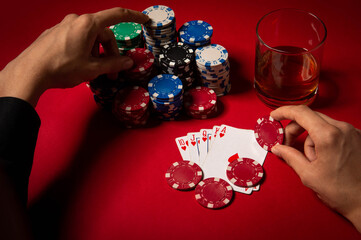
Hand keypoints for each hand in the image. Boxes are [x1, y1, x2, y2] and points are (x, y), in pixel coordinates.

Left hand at [0, 8, 148, 106]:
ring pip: (90, 38)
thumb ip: (113, 64)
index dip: (134, 17)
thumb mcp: (92, 68)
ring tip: (94, 73)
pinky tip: (81, 66)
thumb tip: (128, 62)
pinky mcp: (56, 34)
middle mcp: (76, 21)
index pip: (117, 15)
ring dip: (97, 54)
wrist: (30, 72)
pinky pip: (77, 39)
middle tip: (113, 73)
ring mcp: (64, 26)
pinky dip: (85, 51)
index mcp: (88, 24)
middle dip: (111, 53)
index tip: (145, 20)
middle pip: (103, 33)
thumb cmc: (62, 68)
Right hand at [271, 105, 360, 231]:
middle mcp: (343, 129)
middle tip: (287, 144)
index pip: (301, 113)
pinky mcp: (357, 137)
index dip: (284, 112)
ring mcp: (352, 132)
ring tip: (313, 159)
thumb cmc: (342, 191)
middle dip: (295, 129)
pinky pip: (333, 130)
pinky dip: (322, 139)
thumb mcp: (308, 174)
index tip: (274, 116)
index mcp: (329, 136)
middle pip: (310, 117)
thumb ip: (290, 156)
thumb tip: (278, 148)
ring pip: (321, 124)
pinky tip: (323, 156)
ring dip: (310, 138)